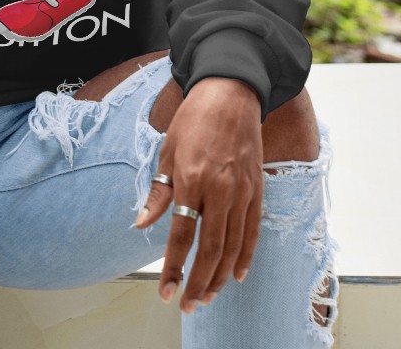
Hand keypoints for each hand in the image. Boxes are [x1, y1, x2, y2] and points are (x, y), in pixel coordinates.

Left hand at [135, 77, 262, 313]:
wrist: (231, 95)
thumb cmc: (193, 120)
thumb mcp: (167, 150)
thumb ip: (158, 192)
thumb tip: (142, 224)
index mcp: (190, 178)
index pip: (181, 235)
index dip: (173, 267)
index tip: (165, 290)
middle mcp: (219, 189)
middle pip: (210, 249)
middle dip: (197, 282)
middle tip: (187, 304)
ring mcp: (242, 192)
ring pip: (233, 247)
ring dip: (219, 277)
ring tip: (206, 296)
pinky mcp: (257, 190)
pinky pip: (252, 232)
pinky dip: (245, 257)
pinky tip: (236, 274)